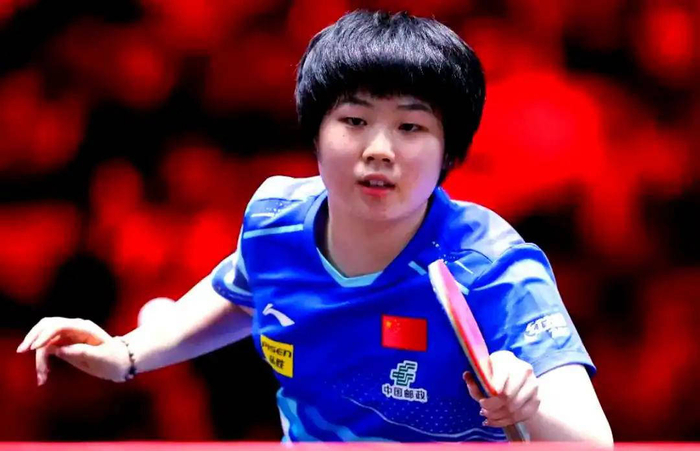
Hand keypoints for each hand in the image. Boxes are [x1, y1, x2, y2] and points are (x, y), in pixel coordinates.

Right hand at [16, 317, 130, 384]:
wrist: (120, 362)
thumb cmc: (114, 359)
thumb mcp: (101, 357)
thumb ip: (81, 351)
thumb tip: (59, 350)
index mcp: (84, 328)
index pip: (59, 325)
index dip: (44, 334)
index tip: (34, 348)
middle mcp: (74, 328)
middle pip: (47, 326)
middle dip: (33, 337)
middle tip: (22, 352)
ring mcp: (68, 336)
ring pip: (45, 341)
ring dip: (39, 358)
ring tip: (42, 378)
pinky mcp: (65, 345)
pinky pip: (48, 350)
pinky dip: (43, 362)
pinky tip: (44, 376)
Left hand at [464, 350, 539, 427]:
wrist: (514, 378)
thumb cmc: (493, 375)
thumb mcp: (482, 374)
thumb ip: (474, 378)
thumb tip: (467, 376)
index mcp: (507, 359)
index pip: (502, 376)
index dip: (492, 391)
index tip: (482, 402)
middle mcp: (524, 370)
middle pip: (507, 396)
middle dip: (492, 407)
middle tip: (483, 410)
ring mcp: (533, 385)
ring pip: (514, 408)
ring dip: (498, 415)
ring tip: (488, 414)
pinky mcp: (537, 399)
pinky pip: (521, 416)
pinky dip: (506, 421)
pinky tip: (495, 420)